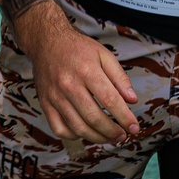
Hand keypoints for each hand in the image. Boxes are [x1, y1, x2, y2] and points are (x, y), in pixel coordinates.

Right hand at [14, 1, 139, 144]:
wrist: (46, 41)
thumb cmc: (76, 48)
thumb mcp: (103, 54)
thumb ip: (120, 77)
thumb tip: (132, 100)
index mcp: (86, 70)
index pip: (110, 100)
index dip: (124, 117)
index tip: (134, 127)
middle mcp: (69, 84)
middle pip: (93, 117)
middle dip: (112, 132)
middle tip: (122, 136)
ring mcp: (55, 96)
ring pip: (78, 127)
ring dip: (97, 138)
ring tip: (108, 137)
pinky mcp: (45, 103)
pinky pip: (59, 129)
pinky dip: (74, 136)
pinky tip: (84, 131)